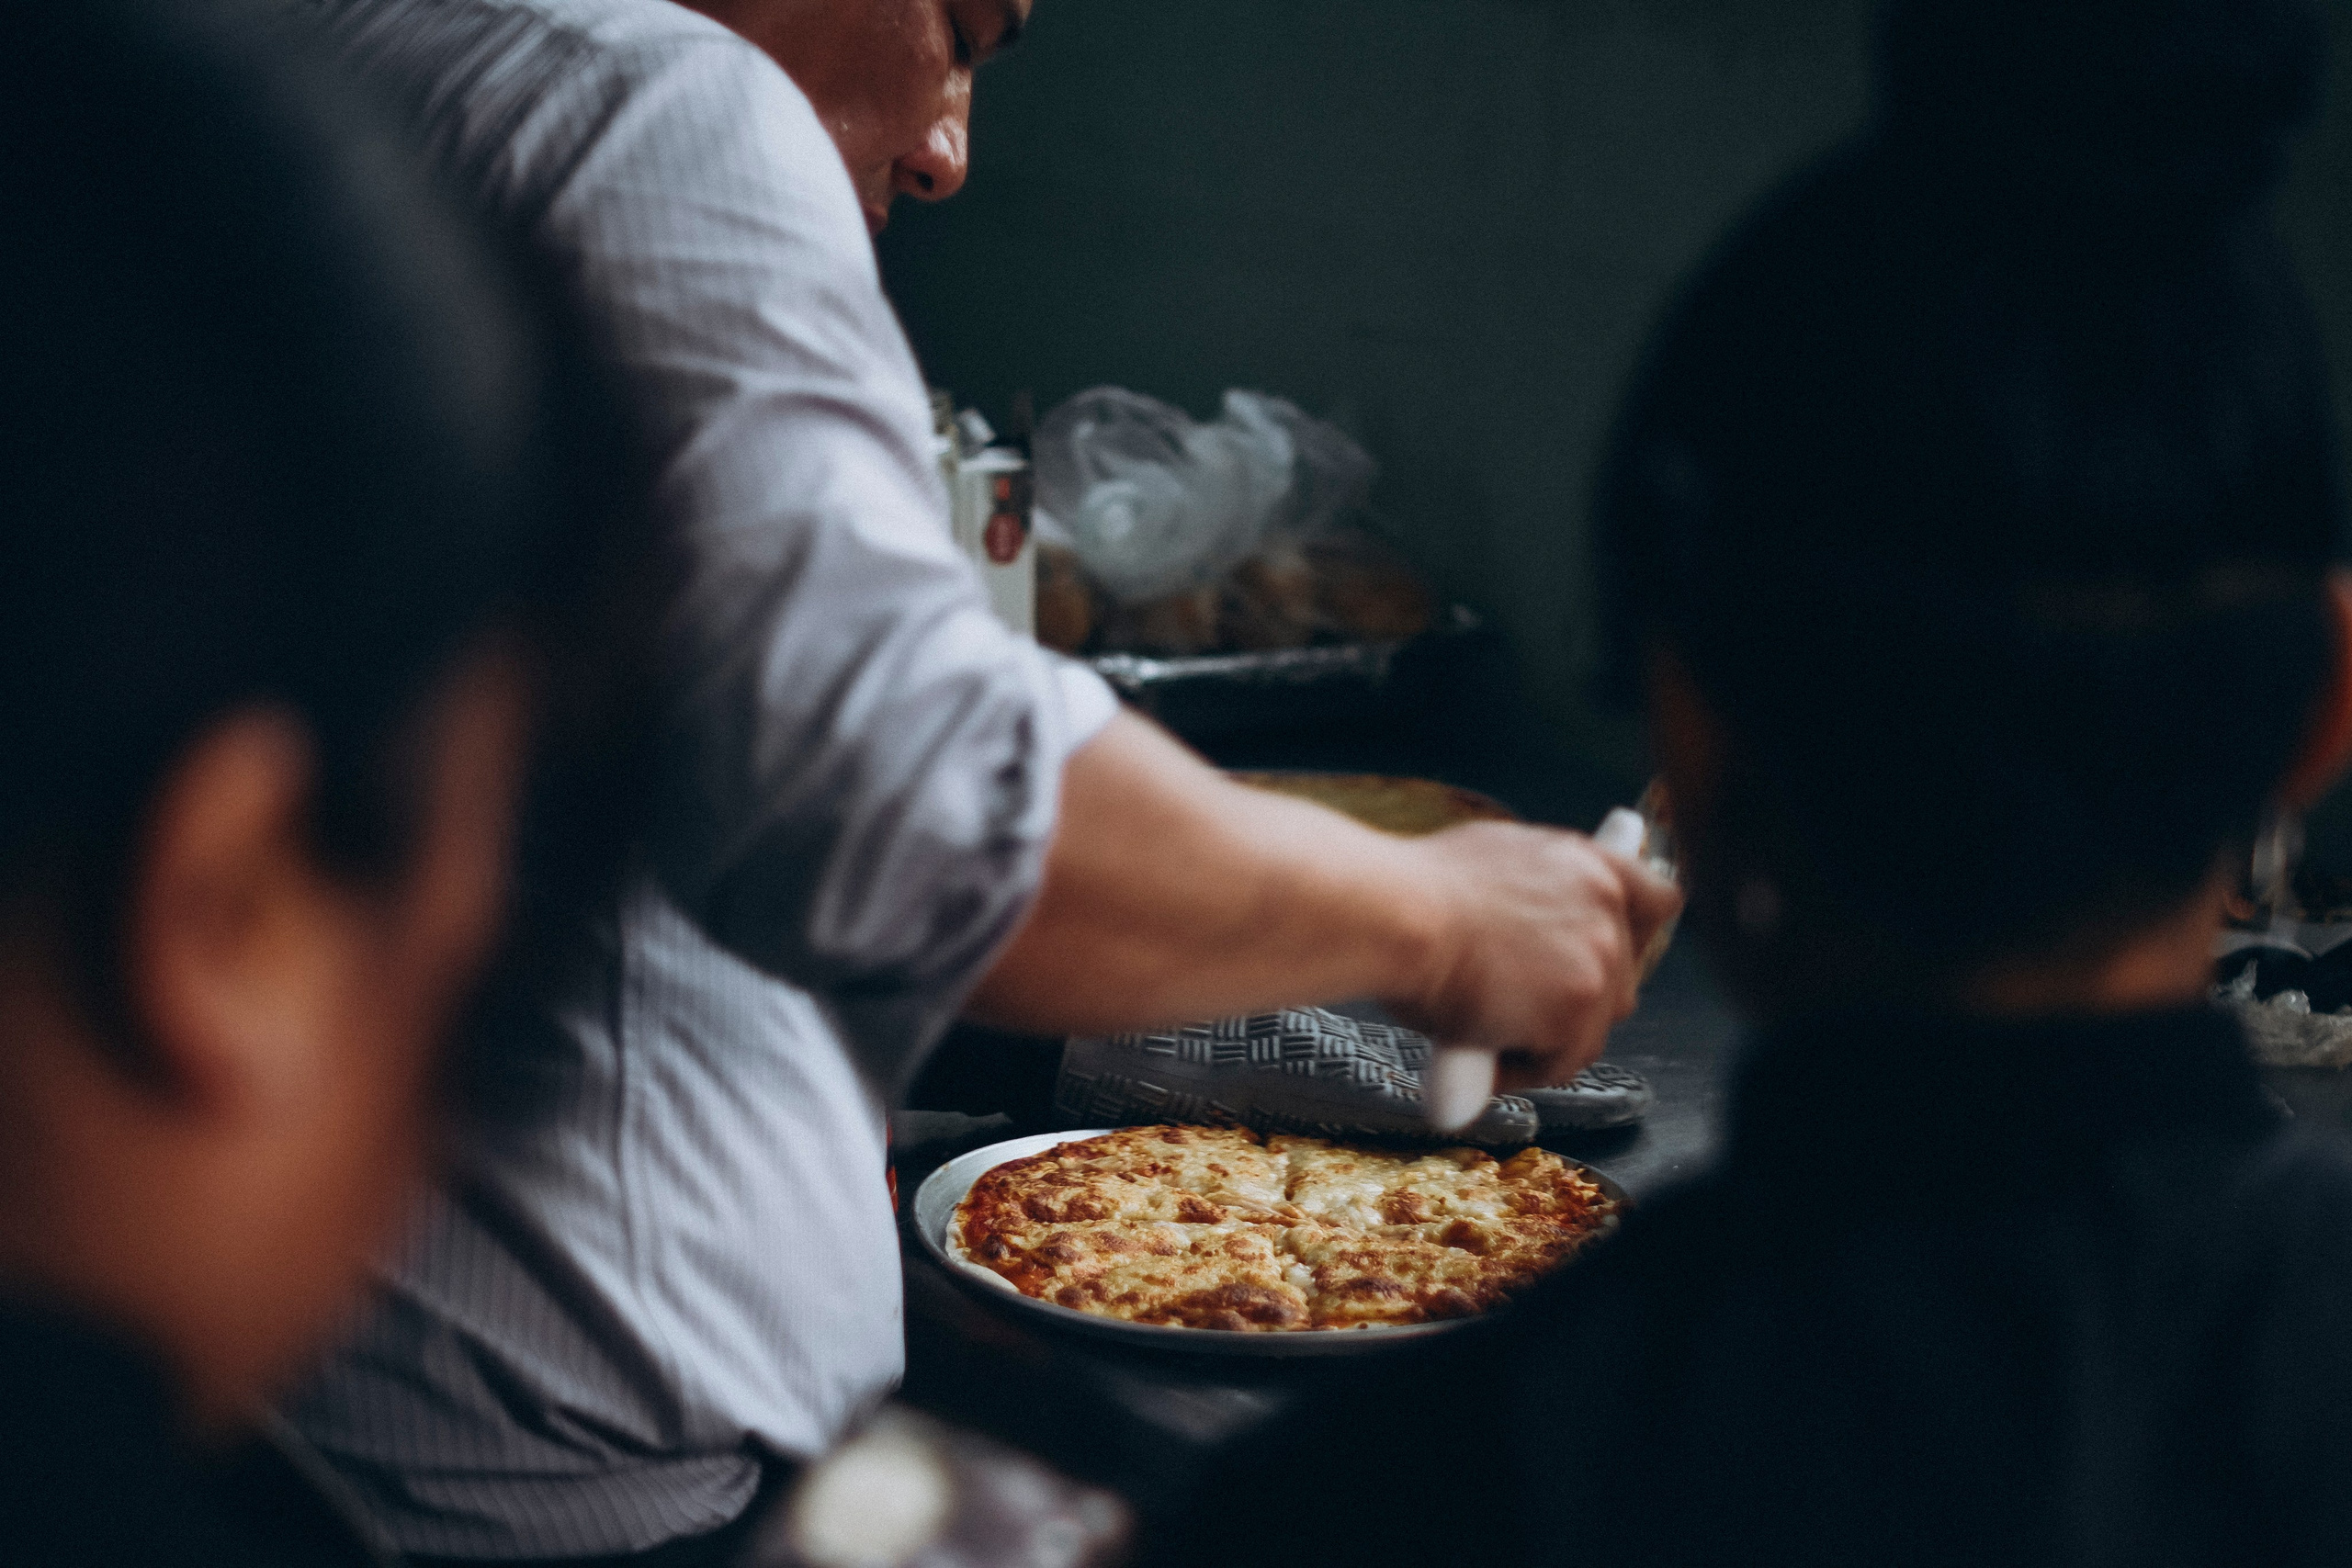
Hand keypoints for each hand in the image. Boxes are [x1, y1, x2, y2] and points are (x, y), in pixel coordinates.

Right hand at [1383, 822, 1681, 1087]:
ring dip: (1547, 1038)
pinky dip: (1520, 1069)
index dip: (1634, 933)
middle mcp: (1608, 909)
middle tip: (1523, 1008)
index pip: (1657, 901)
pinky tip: (1476, 1053)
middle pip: (1623, 978)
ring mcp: (1600, 962)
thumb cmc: (1416, 887)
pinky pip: (1560, 1062)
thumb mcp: (1497, 858)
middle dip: (1578, 1000)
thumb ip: (1539, 889)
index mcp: (1591, 863)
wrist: (1393, 913)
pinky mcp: (1579, 1013)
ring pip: (1592, 1028)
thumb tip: (1534, 922)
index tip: (1611, 952)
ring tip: (1488, 1033)